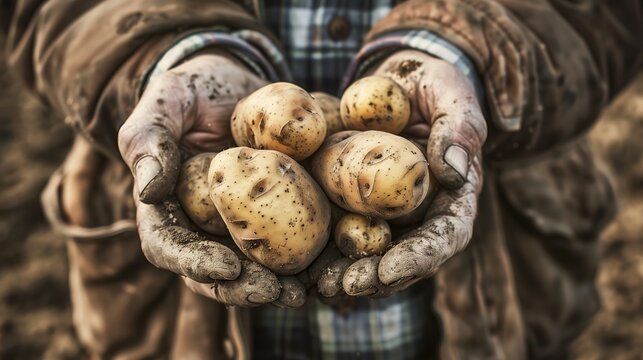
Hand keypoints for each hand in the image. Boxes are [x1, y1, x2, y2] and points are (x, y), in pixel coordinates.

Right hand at [118, 54, 304, 306]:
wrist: (236, 84)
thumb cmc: (192, 92)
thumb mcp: (164, 103)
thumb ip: (149, 141)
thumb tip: (149, 192)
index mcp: (169, 208)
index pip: (170, 247)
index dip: (195, 264)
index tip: (225, 268)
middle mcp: (205, 227)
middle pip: (217, 273)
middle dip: (244, 288)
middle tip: (274, 292)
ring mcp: (243, 226)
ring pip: (257, 269)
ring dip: (280, 287)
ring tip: (304, 292)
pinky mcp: (279, 217)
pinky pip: (294, 244)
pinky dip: (311, 261)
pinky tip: (333, 268)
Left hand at [318, 50, 486, 297]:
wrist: (399, 81)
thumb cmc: (432, 84)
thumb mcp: (451, 95)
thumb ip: (458, 128)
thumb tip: (453, 171)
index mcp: (452, 196)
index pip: (444, 237)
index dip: (419, 258)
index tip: (388, 271)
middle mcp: (421, 213)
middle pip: (404, 258)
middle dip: (375, 277)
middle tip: (345, 285)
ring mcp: (388, 213)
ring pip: (371, 254)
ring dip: (346, 272)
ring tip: (319, 284)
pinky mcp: (357, 204)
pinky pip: (341, 230)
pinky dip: (324, 249)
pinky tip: (300, 263)